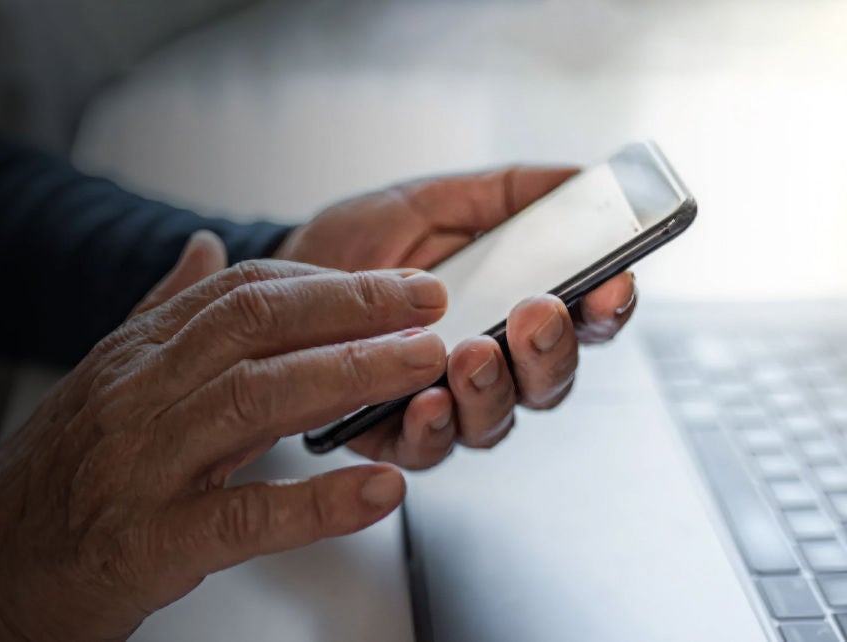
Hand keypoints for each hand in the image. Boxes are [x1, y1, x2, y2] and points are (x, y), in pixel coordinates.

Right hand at [0, 231, 452, 640]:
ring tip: (421, 367)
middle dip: (353, 307)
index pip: (238, 292)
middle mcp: (135, 397)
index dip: (327, 281)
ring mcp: (141, 465)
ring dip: (350, 376)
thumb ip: (157, 314)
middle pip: (253, 325)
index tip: (393, 282)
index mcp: (131, 359)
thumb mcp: (99, 383)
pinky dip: (318, 503)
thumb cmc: (47, 485)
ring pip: (255, 399)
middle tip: (428, 304)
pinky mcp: (149, 540)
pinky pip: (244, 514)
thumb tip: (204, 247)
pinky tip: (378, 492)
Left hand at [275, 166, 637, 467]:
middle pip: (549, 380)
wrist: (282, 274)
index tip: (613, 283)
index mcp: (513, 311)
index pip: (583, 320)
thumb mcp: (432, 202)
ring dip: (493, 388)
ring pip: (495, 420)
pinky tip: (427, 398)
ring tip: (474, 353)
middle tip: (537, 314)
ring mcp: (444, 404)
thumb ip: (504, 194)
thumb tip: (577, 176)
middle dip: (551, 349)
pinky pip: (426, 448)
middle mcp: (490, 367)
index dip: (608, 307)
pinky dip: (434, 427)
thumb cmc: (360, 243)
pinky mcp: (391, 433)